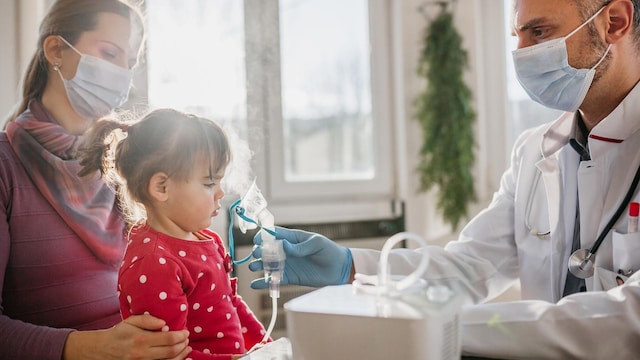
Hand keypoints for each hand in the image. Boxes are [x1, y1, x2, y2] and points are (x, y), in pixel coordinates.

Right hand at [63, 314, 190, 359]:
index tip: (186, 332)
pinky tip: (177, 357)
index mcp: (141, 339)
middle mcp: (142, 354)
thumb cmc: (119, 333)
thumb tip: (164, 323)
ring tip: (186, 348)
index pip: (169, 339)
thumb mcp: (131, 321)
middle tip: (187, 339)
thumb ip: (148, 320)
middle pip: (171, 352)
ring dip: (181, 356)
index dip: (181, 336)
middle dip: (183, 345)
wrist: (102, 350)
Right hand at [249, 226, 352, 287]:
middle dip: (259, 251)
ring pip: (268, 265)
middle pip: (267, 250)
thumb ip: (300, 246)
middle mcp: (286, 251)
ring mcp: (287, 265)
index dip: (263, 236)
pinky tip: (255, 284)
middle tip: (257, 254)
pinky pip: (274, 280)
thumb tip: (283, 245)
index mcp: (292, 238)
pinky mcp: (290, 278)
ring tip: (253, 267)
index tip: (257, 240)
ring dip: (258, 265)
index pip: (273, 234)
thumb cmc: (329, 251)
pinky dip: (264, 282)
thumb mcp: (316, 244)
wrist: (339, 269)